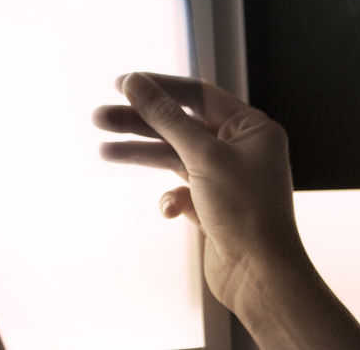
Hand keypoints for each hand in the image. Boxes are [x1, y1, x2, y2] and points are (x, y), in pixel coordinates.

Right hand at [92, 72, 307, 314]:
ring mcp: (225, 177)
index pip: (198, 94)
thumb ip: (165, 116)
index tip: (122, 84)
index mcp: (250, 128)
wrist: (260, 277)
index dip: (159, 87)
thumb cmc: (245, 211)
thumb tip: (134, 83)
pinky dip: (170, 197)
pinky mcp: (212, 204)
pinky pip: (181, 189)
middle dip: (139, 123)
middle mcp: (239, 148)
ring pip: (174, 156)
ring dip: (141, 155)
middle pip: (179, 125)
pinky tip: (169, 209)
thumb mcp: (202, 155)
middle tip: (100, 118)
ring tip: (104, 152)